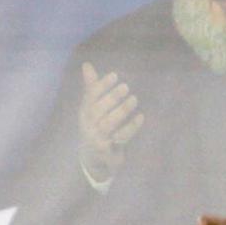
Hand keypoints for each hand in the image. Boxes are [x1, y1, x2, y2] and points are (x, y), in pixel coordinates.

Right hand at [78, 62, 143, 182]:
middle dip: (112, 97)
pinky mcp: (108, 150)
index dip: (102, 85)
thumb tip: (87, 64)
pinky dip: (131, 127)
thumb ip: (92, 87)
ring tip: (134, 99)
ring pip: (109, 124)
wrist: (92, 159)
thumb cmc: (94, 128)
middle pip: (98, 110)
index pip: (90, 96)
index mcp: (84, 112)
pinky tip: (141, 117)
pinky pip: (120, 137)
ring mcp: (97, 138)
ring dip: (122, 111)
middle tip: (126, 86)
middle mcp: (88, 124)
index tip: (115, 75)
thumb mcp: (91, 108)